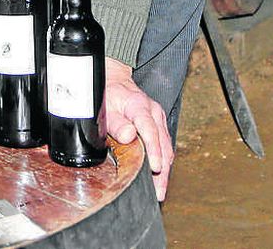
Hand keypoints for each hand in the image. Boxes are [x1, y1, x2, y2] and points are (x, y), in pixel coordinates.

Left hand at [100, 57, 173, 199]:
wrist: (116, 81)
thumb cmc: (109, 94)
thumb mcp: (106, 106)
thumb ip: (116, 123)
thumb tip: (128, 136)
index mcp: (141, 107)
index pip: (150, 131)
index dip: (154, 151)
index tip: (155, 167)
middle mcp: (154, 113)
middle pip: (163, 144)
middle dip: (162, 169)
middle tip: (159, 191)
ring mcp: (159, 120)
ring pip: (167, 148)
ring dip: (164, 170)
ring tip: (159, 191)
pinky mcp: (159, 126)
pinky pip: (164, 146)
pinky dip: (163, 163)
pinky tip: (159, 178)